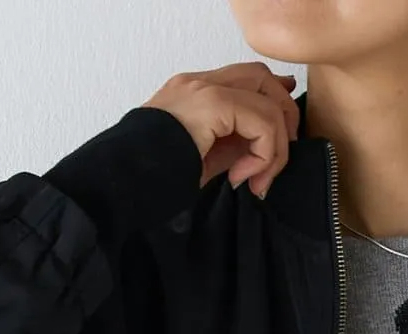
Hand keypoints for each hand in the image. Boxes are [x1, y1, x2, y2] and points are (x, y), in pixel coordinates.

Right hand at [144, 61, 300, 197]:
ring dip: (274, 149)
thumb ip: (232, 147)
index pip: (246, 78)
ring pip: (268, 102)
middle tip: (277, 161)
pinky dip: (263, 154)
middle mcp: (199, 82)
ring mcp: (204, 89)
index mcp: (193, 92)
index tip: (284, 136)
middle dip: (283, 118)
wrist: (123, 179)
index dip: (274, 100)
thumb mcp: (203, 159)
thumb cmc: (154, 177)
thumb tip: (265, 152)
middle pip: (262, 77)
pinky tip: (240, 178)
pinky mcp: (211, 104)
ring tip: (255, 181)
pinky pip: (262, 122)